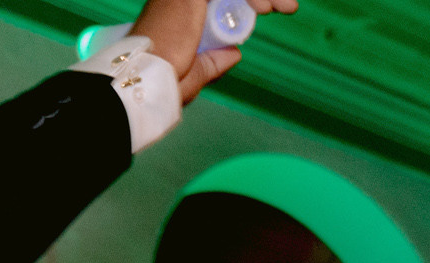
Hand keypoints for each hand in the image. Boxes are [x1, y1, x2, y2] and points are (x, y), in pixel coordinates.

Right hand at [129, 0, 297, 103]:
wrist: (141, 84)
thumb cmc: (156, 86)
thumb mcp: (192, 74)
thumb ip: (212, 63)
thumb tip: (233, 54)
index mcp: (179, 9)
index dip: (248, 0)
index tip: (275, 8)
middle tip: (288, 6)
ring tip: (287, 7)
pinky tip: (268, 6)